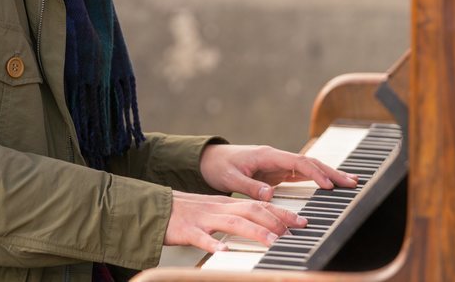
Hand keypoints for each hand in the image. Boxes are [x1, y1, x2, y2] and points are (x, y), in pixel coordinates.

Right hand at [164, 190, 306, 252]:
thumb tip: (259, 225)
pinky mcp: (187, 230)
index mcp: (225, 204)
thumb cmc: (184, 213)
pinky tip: (223, 250)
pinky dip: (213, 243)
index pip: (258, 205)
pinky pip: (201, 237)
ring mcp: (203, 218)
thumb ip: (234, 216)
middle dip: (275, 220)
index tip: (301, 221)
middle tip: (295, 230)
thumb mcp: (212, 211)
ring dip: (254, 231)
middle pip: (251, 210)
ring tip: (272, 241)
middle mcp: (217, 208)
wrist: (153, 207)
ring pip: (232, 222)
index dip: (281, 212)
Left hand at [199, 144, 357, 200]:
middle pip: (309, 162)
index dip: (315, 173)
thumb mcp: (230, 178)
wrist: (209, 159)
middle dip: (331, 172)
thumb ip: (250, 186)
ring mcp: (278, 164)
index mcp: (267, 155)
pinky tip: (329, 185)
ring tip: (349, 183)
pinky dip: (317, 179)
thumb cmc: (219, 167)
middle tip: (352, 182)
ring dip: (328, 175)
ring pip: (308, 168)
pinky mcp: (277, 172)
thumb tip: (270, 194)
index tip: (329, 186)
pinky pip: (301, 175)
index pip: (297, 162)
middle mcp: (276, 157)